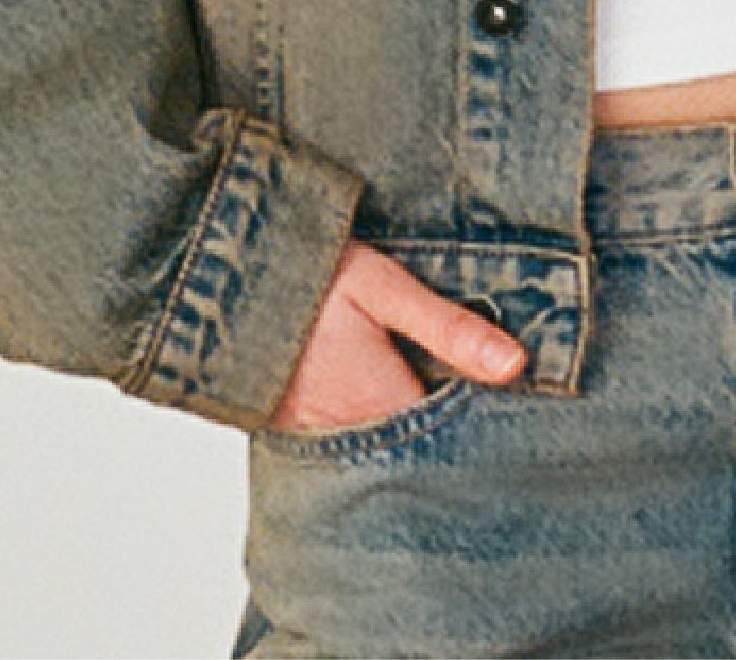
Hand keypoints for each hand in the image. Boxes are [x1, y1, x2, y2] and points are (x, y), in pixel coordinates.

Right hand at [266, 240, 529, 433]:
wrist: (220, 280)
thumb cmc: (305, 278)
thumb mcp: (383, 289)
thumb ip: (448, 328)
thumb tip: (516, 365)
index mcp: (381, 406)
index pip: (449, 444)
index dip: (481, 430)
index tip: (512, 409)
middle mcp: (350, 438)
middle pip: (416, 457)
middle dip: (446, 438)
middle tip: (479, 408)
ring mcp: (318, 440)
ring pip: (381, 453)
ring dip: (409, 435)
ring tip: (433, 402)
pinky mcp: (293, 431)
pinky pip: (346, 446)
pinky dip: (372, 434)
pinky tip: (385, 401)